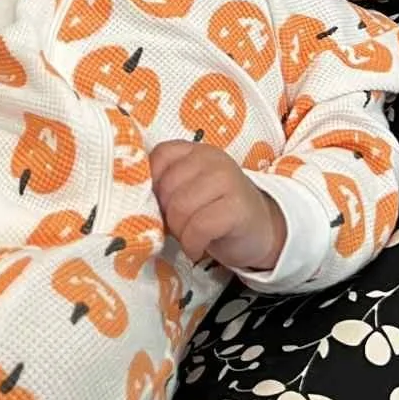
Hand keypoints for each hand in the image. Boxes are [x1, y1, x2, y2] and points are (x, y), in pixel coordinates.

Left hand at [150, 140, 285, 272]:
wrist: (263, 230)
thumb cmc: (218, 212)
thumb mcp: (191, 190)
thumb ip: (168, 185)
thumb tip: (135, 198)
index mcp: (196, 151)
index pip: (159, 156)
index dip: (152, 186)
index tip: (161, 205)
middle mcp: (211, 158)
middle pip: (167, 187)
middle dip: (167, 215)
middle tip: (179, 228)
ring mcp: (227, 180)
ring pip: (181, 207)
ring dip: (180, 232)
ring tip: (190, 238)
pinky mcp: (237, 208)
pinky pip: (199, 227)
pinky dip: (193, 244)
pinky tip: (199, 248)